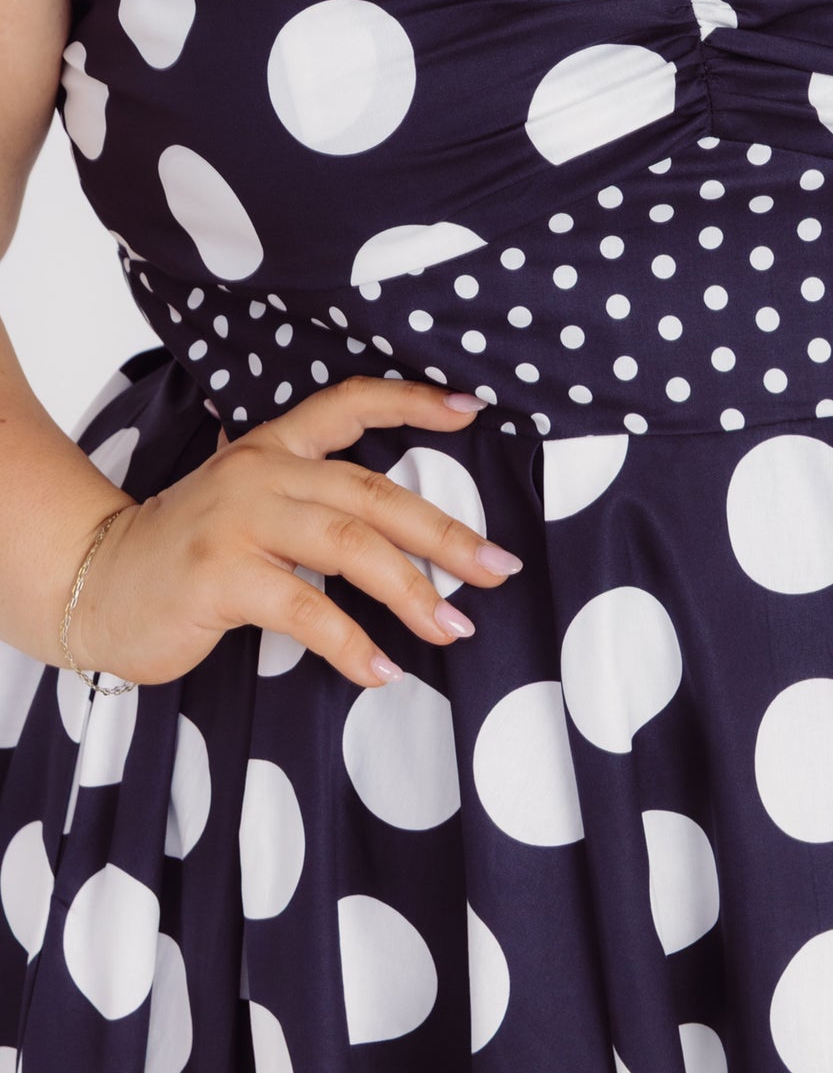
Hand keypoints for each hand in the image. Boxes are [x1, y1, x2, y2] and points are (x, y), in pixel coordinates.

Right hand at [65, 378, 518, 691]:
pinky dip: (352, 644)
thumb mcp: (248, 505)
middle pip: (374, 494)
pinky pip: (306, 610)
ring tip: (453, 626)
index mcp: (272, 446)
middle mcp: (261, 471)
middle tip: (497, 567)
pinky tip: (382, 670)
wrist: (94, 586)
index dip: (413, 402)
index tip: (473, 411)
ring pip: (352, 546)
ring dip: (413, 590)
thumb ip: (310, 502)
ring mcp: (240, 520)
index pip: (349, 404)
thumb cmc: (186, 555)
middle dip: (445, 533)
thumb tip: (403, 533)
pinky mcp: (221, 575)